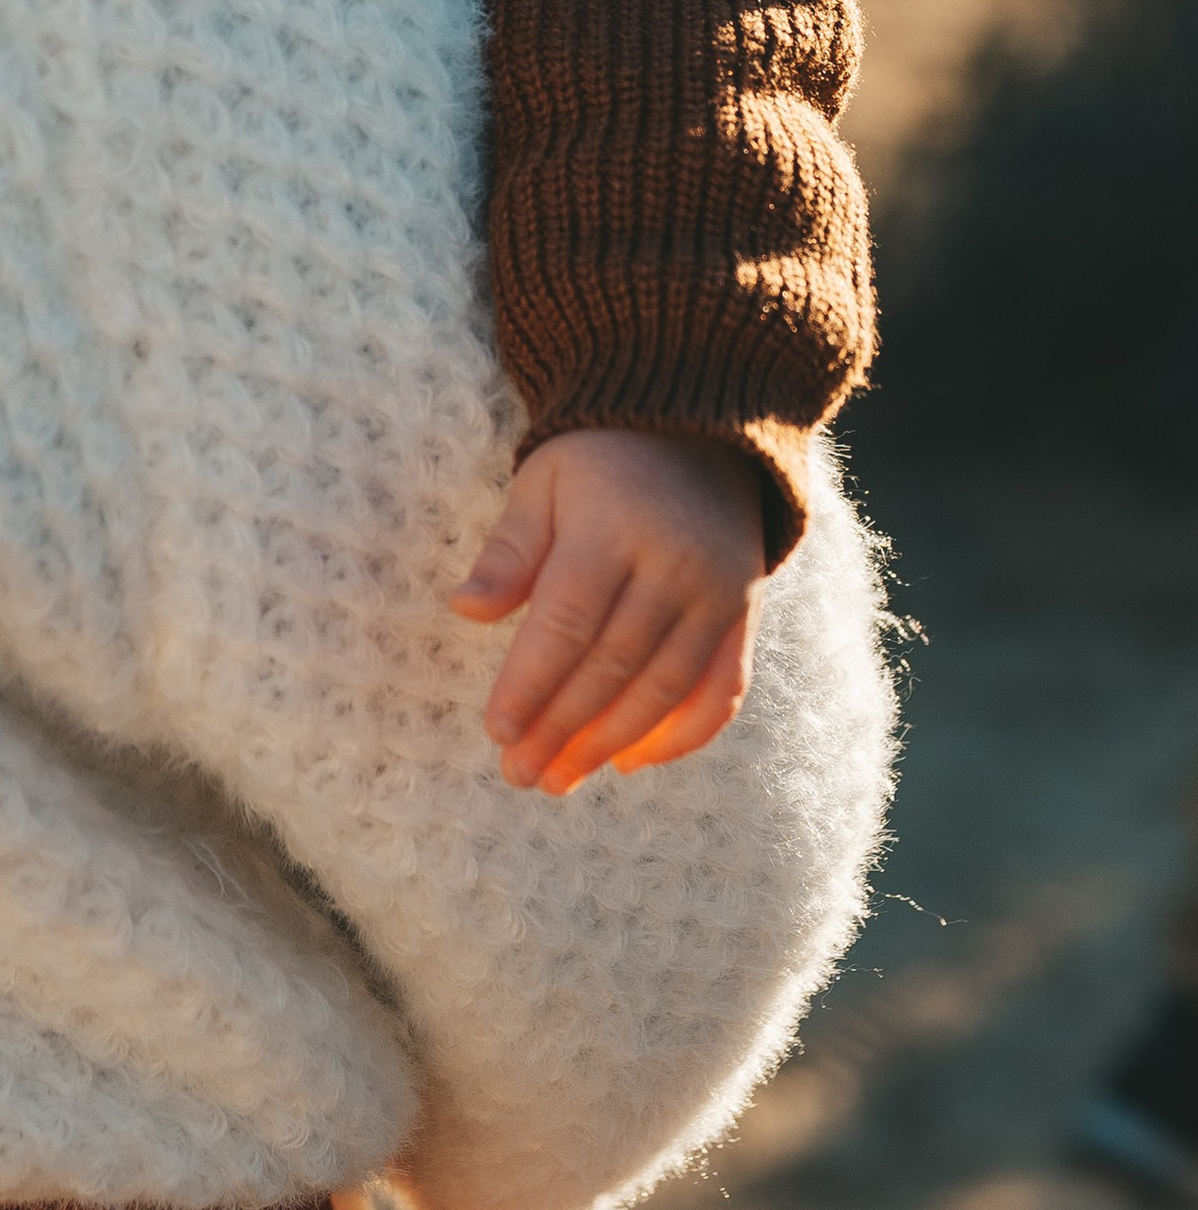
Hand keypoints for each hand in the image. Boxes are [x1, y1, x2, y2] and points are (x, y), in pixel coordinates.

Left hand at [450, 429, 766, 794]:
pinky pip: (722, 690)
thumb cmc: (598, 461)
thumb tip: (464, 610)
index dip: (531, 681)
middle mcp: (674, 565)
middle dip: (562, 728)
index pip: (567, 620)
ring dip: (610, 743)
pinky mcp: (745, 615)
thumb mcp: (541, 483)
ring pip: (666, 688)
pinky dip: (683, 736)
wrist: (699, 430)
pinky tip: (632, 763)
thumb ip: (508, 550)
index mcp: (613, 527)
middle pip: (614, 664)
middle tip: (519, 774)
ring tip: (560, 779)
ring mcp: (718, 594)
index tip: (497, 731)